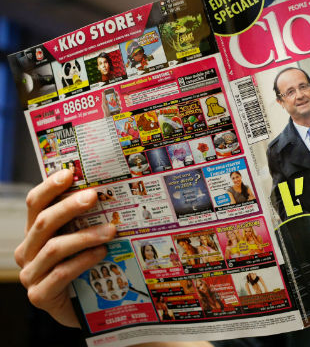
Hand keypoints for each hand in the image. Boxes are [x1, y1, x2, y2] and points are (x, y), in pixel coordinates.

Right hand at [14, 169, 115, 326]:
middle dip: (69, 206)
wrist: (86, 308)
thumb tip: (106, 192)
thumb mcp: (83, 240)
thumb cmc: (85, 267)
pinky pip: (61, 273)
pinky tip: (101, 253)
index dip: (50, 187)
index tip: (69, 173)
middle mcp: (28, 251)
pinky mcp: (40, 295)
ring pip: (54, 247)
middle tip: (93, 196)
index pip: (35, 204)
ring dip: (84, 235)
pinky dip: (83, 260)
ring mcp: (31, 274)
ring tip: (111, 229)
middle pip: (44, 222)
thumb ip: (86, 220)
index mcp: (35, 233)